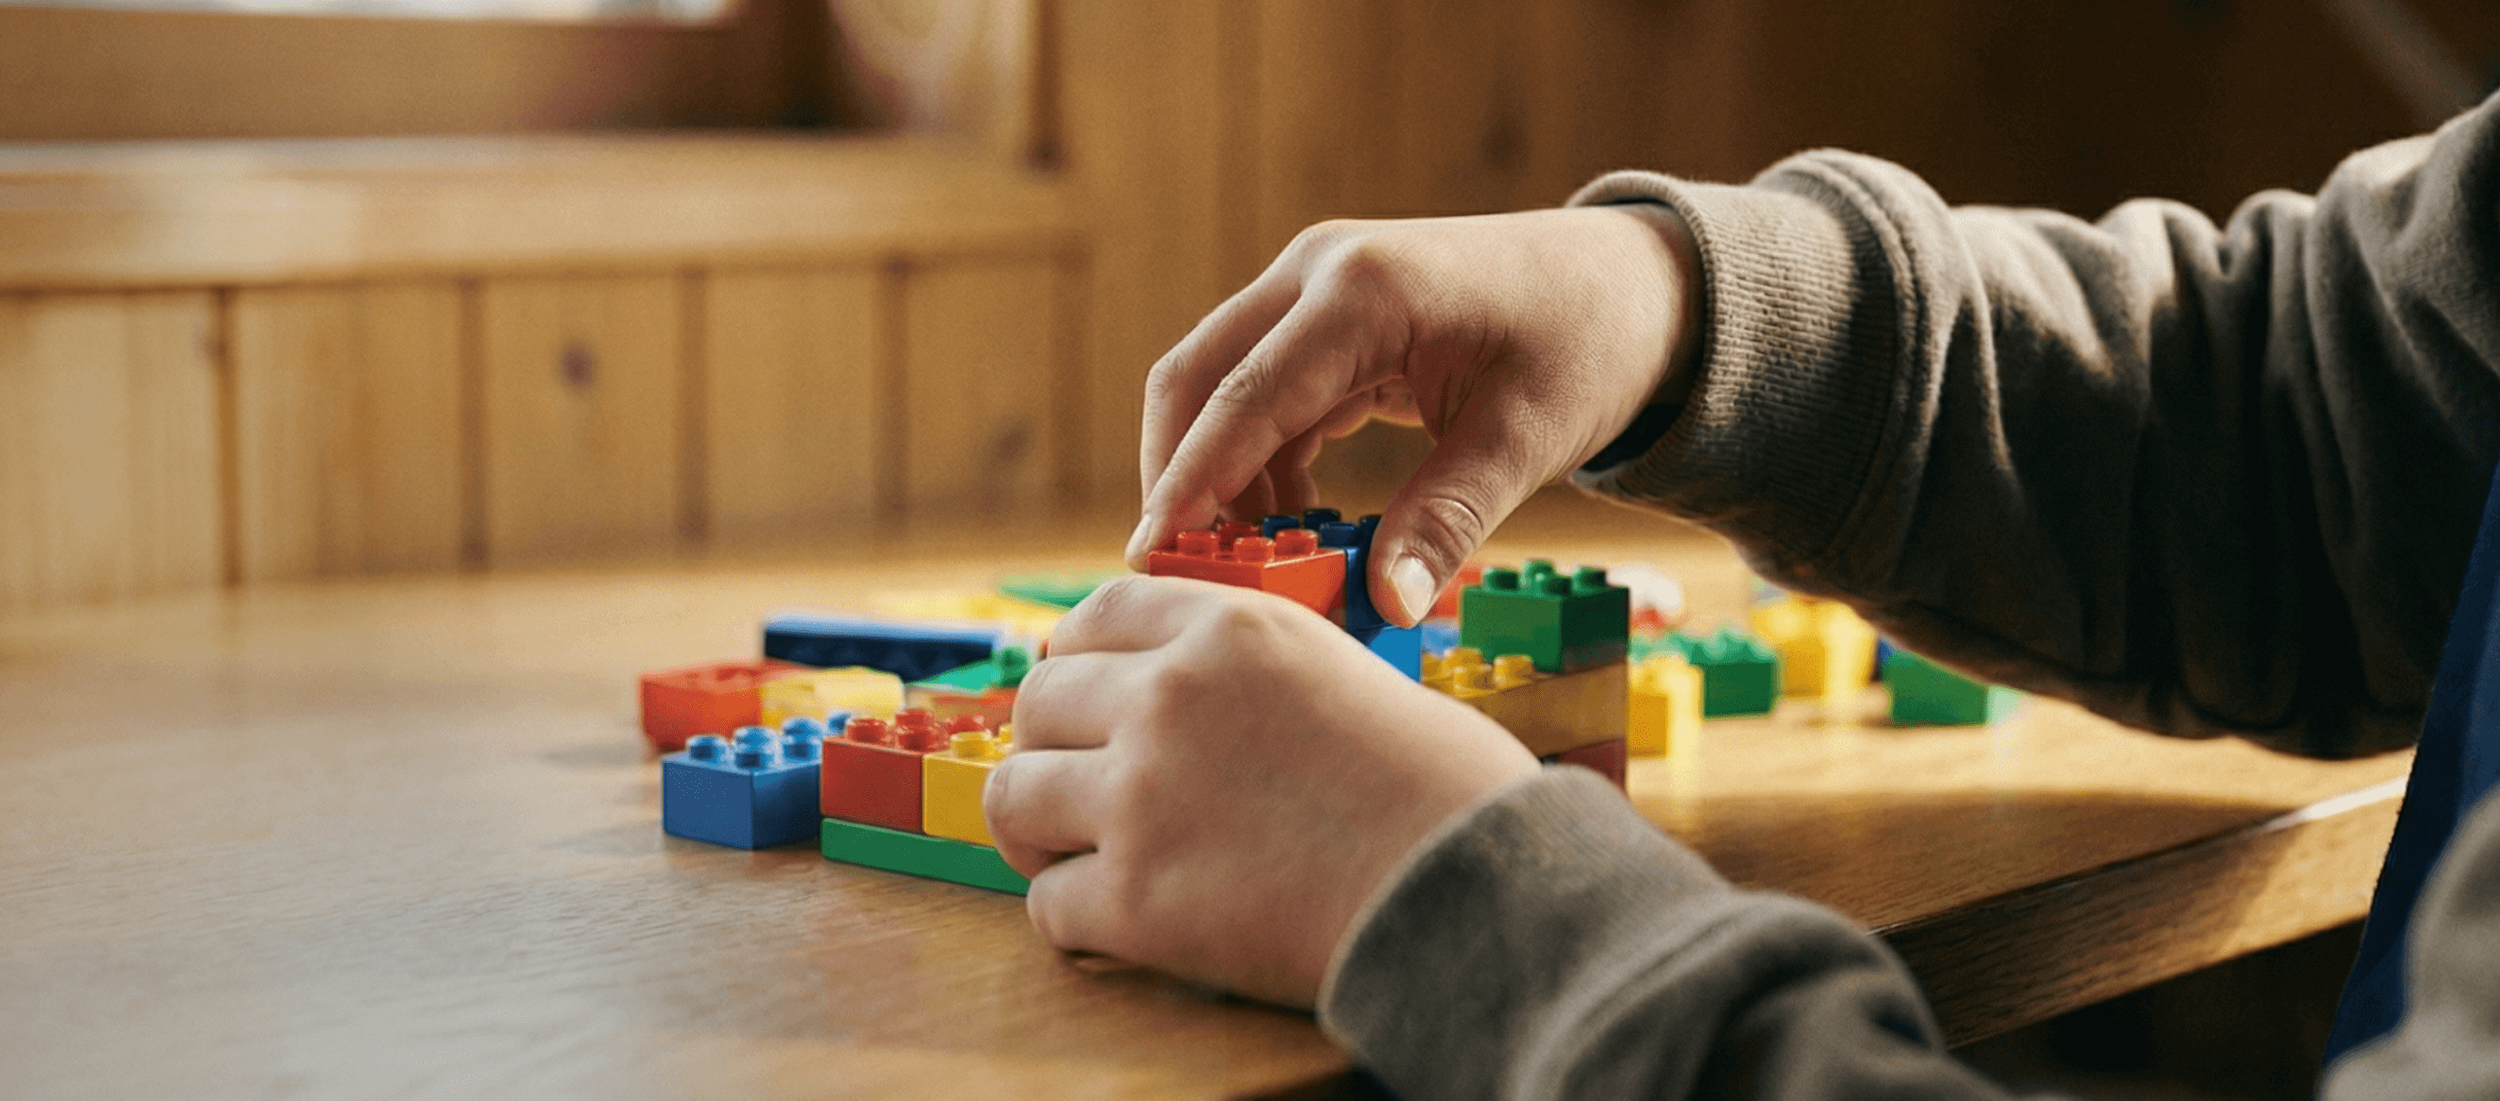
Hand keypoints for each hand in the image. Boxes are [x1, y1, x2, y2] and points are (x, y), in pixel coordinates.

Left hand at [986, 575, 1540, 1006]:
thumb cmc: (1447, 793)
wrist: (1478, 892)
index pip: (1096, 615)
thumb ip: (1256, 672)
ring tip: (1078, 861)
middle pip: (1040, 702)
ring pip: (1016, 796)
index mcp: (1232, 628)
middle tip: (1078, 793)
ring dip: (1042, 833)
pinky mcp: (1135, 898)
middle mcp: (1171, 696)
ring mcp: (1143, 795)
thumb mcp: (1347, 673)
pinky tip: (1116, 928)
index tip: (1082, 700)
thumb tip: (1201, 702)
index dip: (1075, 661)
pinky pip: (1047, 904)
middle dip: (1051, 748)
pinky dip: (1073, 922)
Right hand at [1127, 205, 1701, 624]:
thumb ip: (1448, 520)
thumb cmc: (1590, 345)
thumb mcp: (1527, 439)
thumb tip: (1386, 606)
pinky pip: (1262, 392)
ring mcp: (1318, 289)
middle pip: (1196, 378)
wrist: (1635, 284)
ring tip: (1247, 567)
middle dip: (1177, 476)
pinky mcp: (1329, 319)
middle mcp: (1320, 272)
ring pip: (1219, 386)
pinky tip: (1291, 526)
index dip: (1188, 481)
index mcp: (1363, 290)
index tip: (1150, 555)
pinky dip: (1259, 460)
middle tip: (1179, 575)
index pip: (1242, 395)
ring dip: (1218, 474)